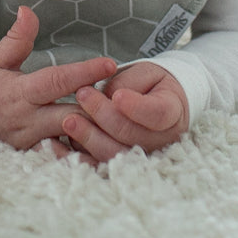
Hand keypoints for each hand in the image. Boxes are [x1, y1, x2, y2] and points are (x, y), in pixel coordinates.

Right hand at [0, 6, 116, 157]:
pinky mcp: (32, 158)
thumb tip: (28, 10)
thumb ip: (16, 40)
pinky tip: (105, 143)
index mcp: (20, 93)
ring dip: (95, 129)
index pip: (57, 81)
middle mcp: (28, 120)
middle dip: (99, 107)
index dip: (84, 72)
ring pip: (71, 139)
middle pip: (72, 114)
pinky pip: (62, 157)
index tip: (110, 64)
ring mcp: (31, 142)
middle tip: (127, 95)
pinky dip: (82, 150)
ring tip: (123, 117)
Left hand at [61, 62, 189, 162]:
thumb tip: (108, 97)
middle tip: (83, 94)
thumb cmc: (151, 83)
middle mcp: (162, 139)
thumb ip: (129, 83)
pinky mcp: (123, 163)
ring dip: (90, 137)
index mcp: (172, 112)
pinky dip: (81, 156)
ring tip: (69, 120)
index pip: (157, 113)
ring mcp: (143, 154)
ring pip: (115, 153)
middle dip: (104, 115)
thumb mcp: (146, 73)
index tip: (117, 95)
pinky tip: (65, 141)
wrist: (159, 100)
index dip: (137, 107)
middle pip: (132, 134)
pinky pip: (100, 164)